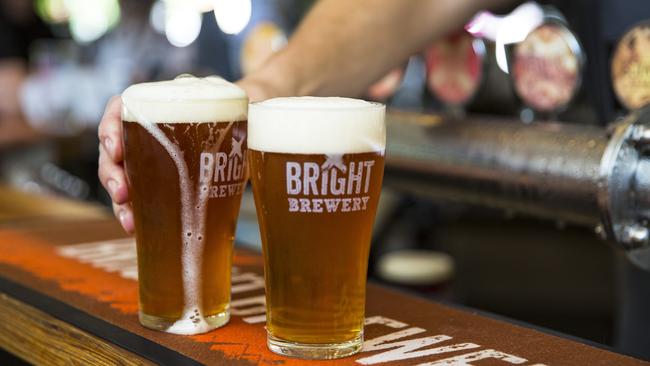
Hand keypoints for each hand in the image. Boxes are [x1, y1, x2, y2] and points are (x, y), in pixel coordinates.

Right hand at [97, 79, 273, 233]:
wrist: (252, 127)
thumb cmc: (240, 113)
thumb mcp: (237, 106)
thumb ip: (238, 112)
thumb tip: (250, 113)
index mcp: (161, 105)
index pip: (120, 109)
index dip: (110, 127)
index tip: (115, 148)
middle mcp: (148, 131)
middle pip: (113, 148)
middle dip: (111, 173)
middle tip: (122, 193)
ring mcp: (151, 158)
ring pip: (120, 176)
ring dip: (118, 200)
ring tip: (128, 220)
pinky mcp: (161, 182)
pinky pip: (137, 196)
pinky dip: (133, 212)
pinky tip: (136, 228)